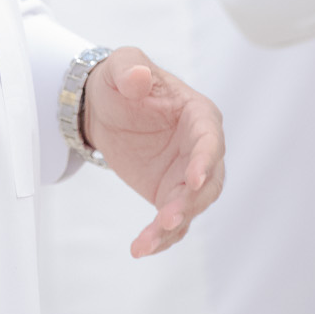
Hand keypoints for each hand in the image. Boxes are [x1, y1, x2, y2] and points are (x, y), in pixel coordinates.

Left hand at [82, 48, 223, 258]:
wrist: (105, 106)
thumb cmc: (122, 80)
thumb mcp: (121, 65)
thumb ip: (130, 67)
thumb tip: (139, 76)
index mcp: (198, 114)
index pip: (210, 138)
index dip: (205, 159)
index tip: (194, 179)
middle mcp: (200, 148)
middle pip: (209, 181)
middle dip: (191, 202)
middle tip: (169, 218)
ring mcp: (187, 176)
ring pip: (191, 207)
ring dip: (174, 226)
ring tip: (148, 241)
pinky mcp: (169, 195)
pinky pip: (172, 221)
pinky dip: (159, 237)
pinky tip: (140, 248)